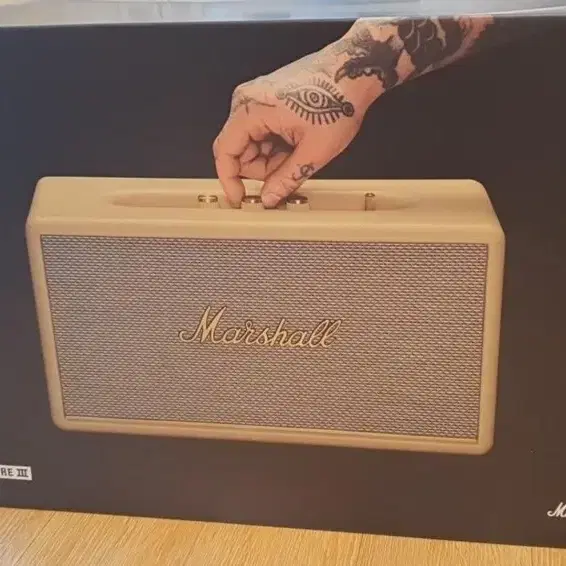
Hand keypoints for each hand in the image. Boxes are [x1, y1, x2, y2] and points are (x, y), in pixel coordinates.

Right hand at [213, 47, 373, 207]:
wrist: (355, 72)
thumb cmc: (339, 99)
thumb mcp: (314, 151)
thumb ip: (286, 179)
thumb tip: (269, 197)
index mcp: (251, 109)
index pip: (225, 152)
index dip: (230, 180)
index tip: (240, 198)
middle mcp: (248, 100)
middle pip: (238, 150)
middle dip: (261, 170)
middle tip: (288, 173)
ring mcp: (257, 98)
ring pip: (251, 144)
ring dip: (271, 159)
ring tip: (299, 154)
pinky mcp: (268, 100)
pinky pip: (262, 132)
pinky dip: (276, 147)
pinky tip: (297, 145)